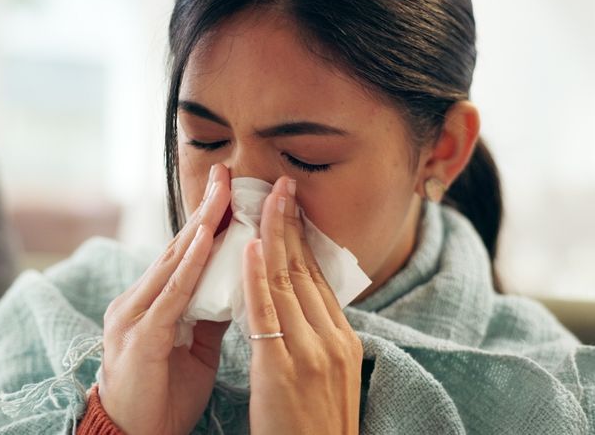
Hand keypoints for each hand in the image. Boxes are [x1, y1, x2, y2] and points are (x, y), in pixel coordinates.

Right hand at [97, 163, 232, 434]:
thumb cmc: (163, 395)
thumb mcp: (195, 348)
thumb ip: (211, 313)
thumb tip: (239, 284)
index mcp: (152, 302)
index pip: (184, 253)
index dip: (208, 221)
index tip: (230, 189)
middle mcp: (137, 300)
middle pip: (178, 246)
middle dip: (205, 209)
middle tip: (227, 172)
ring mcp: (134, 315)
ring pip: (174, 261)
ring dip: (200, 225)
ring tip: (222, 193)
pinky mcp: (140, 336)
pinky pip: (170, 294)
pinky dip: (190, 264)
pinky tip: (205, 238)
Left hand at [242, 176, 362, 434]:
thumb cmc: (314, 428)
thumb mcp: (328, 377)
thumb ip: (316, 339)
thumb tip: (301, 307)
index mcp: (343, 340)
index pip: (318, 278)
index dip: (302, 239)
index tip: (289, 207)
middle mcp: (332, 339)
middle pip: (306, 271)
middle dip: (290, 224)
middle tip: (279, 184)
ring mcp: (310, 352)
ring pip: (288, 282)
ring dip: (273, 236)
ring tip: (262, 198)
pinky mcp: (283, 369)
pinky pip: (268, 313)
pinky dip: (257, 276)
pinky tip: (250, 245)